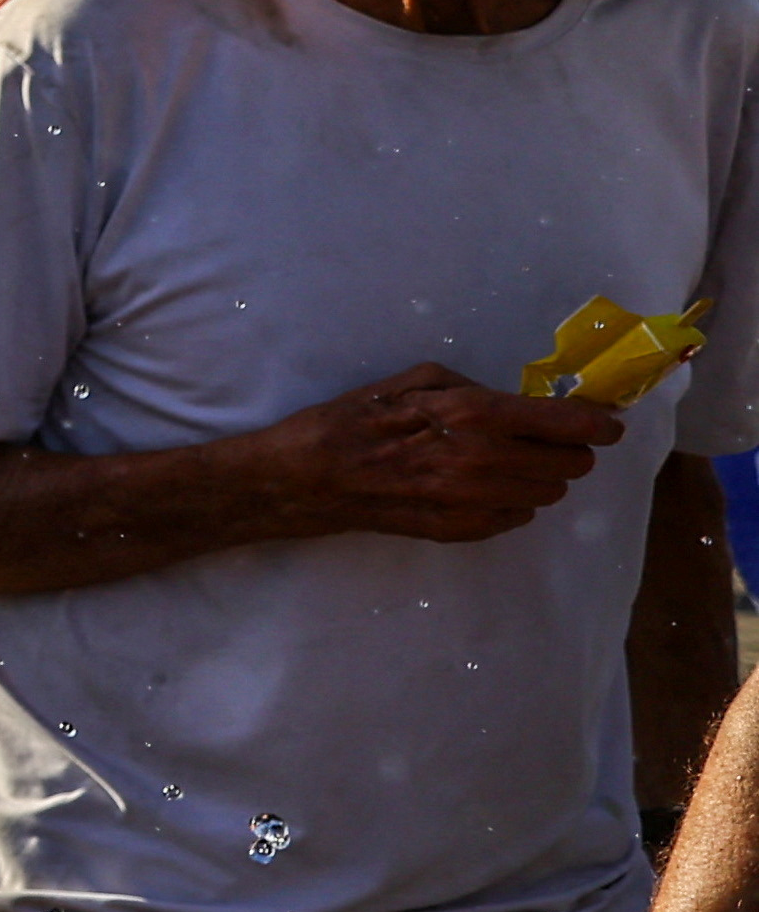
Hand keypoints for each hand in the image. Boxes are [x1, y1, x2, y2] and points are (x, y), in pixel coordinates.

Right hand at [263, 363, 620, 544]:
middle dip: (566, 450)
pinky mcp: (462, 531)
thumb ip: (476, 388)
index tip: (605, 423)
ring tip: (505, 464)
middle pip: (570, 464)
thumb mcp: (414, 380)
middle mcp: (485, 461)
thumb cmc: (355, 418)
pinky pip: (517, 518)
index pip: (570, 424)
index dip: (599, 423)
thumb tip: (522, 404)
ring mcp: (475, 502)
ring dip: (539, 477)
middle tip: (542, 440)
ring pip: (548, 494)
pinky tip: (478, 488)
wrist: (306, 477)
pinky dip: (510, 501)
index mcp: (475, 415)